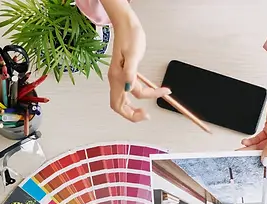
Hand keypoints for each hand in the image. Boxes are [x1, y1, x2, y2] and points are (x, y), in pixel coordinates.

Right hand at [105, 2, 169, 121]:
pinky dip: (138, 95)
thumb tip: (129, 88)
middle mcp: (115, 79)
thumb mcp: (132, 54)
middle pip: (119, 106)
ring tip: (147, 108)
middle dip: (131, 114)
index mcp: (116, 77)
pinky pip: (128, 91)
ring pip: (123, 100)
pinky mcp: (123, 73)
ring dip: (135, 107)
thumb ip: (130, 72)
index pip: (123, 102)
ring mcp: (118, 77)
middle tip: (146, 115)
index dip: (135, 109)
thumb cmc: (129, 36)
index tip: (151, 106)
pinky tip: (147, 92)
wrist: (126, 24)